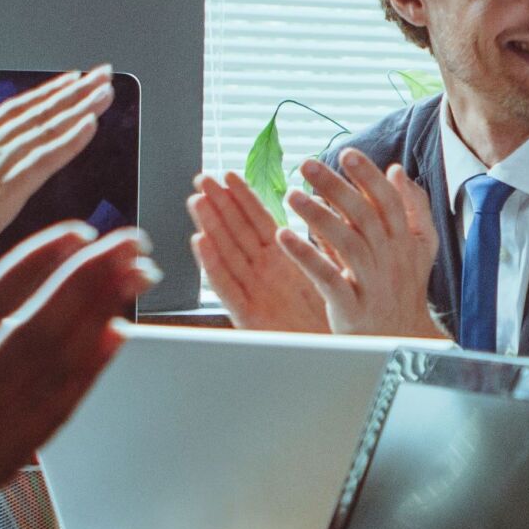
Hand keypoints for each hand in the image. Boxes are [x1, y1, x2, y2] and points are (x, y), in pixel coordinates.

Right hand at [0, 66, 116, 272]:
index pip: (13, 114)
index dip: (44, 96)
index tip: (70, 81)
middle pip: (35, 114)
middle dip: (71, 92)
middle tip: (102, 73)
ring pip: (45, 129)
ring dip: (80, 106)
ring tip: (105, 89)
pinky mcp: (2, 191)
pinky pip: (43, 160)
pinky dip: (69, 140)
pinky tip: (91, 124)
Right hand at [0, 224, 157, 528]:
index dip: (32, 269)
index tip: (74, 231)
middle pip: (40, 338)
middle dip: (90, 284)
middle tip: (132, 241)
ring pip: (59, 372)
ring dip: (103, 317)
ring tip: (138, 271)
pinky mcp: (2, 464)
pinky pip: (58, 411)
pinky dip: (92, 371)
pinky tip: (117, 334)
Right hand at [189, 170, 330, 331]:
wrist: (330, 354)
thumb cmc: (324, 315)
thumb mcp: (324, 271)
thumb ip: (318, 242)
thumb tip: (321, 204)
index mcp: (282, 259)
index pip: (260, 220)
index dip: (243, 197)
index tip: (228, 174)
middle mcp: (263, 272)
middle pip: (236, 232)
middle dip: (219, 204)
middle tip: (202, 178)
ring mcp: (253, 292)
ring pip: (227, 253)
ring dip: (210, 226)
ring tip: (197, 200)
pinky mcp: (247, 316)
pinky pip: (227, 287)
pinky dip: (213, 265)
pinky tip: (201, 242)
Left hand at [278, 150, 445, 338]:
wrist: (400, 339)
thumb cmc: (404, 288)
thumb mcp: (419, 246)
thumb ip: (412, 208)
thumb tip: (396, 171)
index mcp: (405, 241)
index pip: (389, 201)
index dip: (368, 176)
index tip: (346, 153)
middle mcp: (390, 259)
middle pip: (364, 216)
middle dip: (335, 187)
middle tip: (307, 164)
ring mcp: (372, 283)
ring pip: (347, 243)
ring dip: (318, 216)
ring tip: (292, 195)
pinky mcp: (352, 306)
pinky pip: (329, 278)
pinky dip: (306, 256)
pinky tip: (284, 237)